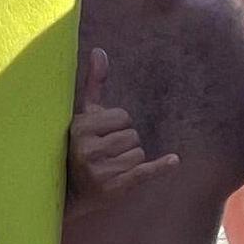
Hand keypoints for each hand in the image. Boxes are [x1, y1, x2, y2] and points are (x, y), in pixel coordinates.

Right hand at [67, 47, 179, 200]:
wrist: (69, 192)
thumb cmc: (80, 145)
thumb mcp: (84, 115)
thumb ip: (94, 83)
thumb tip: (99, 51)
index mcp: (79, 127)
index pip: (123, 117)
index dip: (118, 125)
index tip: (102, 135)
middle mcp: (87, 149)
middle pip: (133, 135)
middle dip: (124, 143)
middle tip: (105, 153)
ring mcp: (99, 171)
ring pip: (138, 154)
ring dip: (130, 160)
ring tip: (109, 166)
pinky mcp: (112, 188)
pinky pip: (144, 172)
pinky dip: (160, 167)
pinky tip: (173, 161)